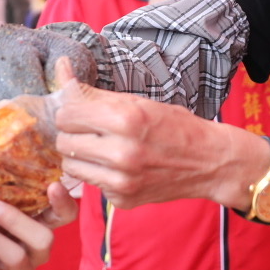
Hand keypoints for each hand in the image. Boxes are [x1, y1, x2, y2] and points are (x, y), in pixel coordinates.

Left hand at [54, 84, 266, 208]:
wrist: (209, 162)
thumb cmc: (174, 126)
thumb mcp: (137, 102)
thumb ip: (93, 91)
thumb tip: (60, 69)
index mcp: (125, 120)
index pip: (67, 115)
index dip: (71, 111)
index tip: (81, 112)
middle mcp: (121, 153)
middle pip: (64, 141)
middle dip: (73, 134)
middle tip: (91, 131)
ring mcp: (121, 181)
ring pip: (71, 166)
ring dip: (80, 156)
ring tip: (101, 148)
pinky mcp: (122, 200)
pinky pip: (90, 184)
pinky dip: (98, 174)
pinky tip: (117, 167)